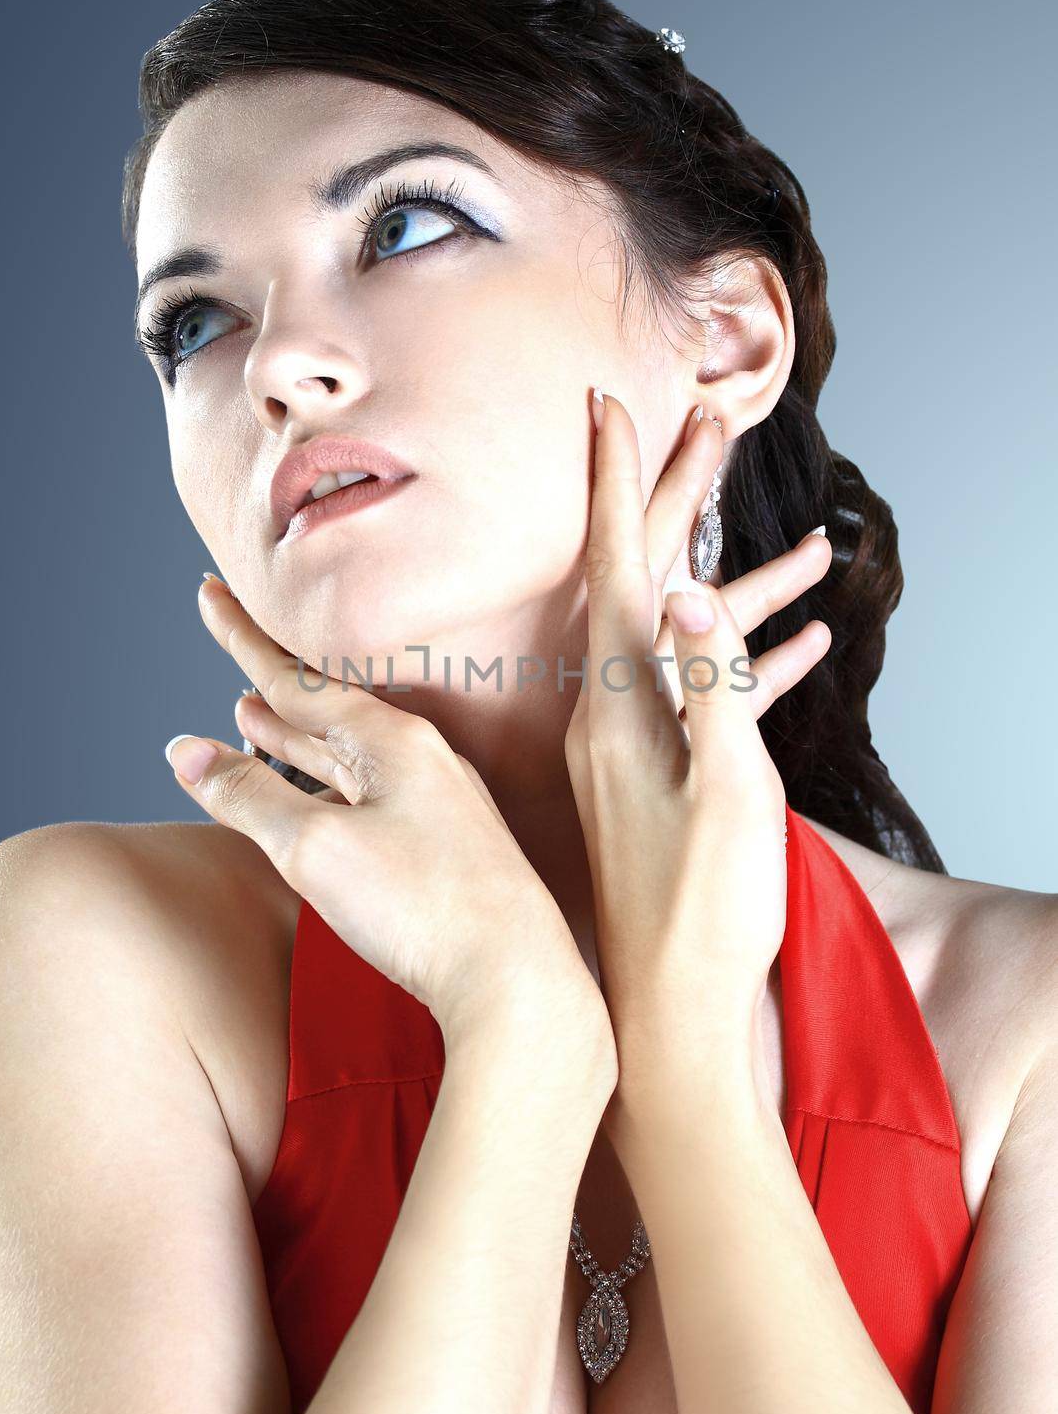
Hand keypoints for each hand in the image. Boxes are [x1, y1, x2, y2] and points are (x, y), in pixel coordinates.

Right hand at [165, 579, 613, 1058]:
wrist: (516, 980)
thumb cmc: (422, 908)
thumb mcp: (314, 848)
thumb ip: (246, 796)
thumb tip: (184, 751)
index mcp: (392, 741)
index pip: (296, 677)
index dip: (244, 637)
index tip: (210, 593)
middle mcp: (421, 759)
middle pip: (323, 707)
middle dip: (269, 679)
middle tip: (233, 639)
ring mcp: (437, 802)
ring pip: (346, 752)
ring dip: (294, 732)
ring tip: (251, 710)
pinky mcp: (444, 846)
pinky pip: (367, 792)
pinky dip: (327, 780)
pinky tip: (316, 791)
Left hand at [564, 390, 832, 1075]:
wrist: (670, 1010)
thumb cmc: (700, 911)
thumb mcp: (721, 792)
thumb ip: (706, 688)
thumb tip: (683, 591)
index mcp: (618, 704)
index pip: (613, 564)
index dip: (613, 480)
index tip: (605, 402)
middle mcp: (611, 713)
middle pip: (643, 578)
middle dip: (676, 499)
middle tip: (703, 425)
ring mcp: (632, 746)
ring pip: (683, 637)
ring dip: (738, 586)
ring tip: (807, 548)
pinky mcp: (657, 779)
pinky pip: (702, 698)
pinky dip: (745, 663)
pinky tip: (796, 647)